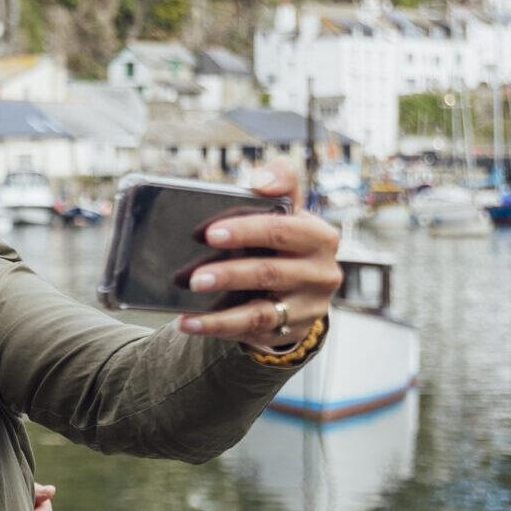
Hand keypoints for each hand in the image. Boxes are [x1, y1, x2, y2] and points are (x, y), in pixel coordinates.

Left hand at [177, 159, 339, 346]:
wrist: (302, 287)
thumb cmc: (285, 241)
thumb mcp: (288, 212)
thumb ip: (280, 184)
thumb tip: (262, 179)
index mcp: (320, 237)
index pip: (283, 230)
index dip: (246, 230)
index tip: (210, 233)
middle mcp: (321, 273)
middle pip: (270, 272)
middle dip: (229, 274)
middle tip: (193, 276)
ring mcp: (309, 306)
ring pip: (261, 310)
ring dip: (220, 310)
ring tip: (190, 301)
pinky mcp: (291, 330)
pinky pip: (251, 331)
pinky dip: (216, 327)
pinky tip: (188, 322)